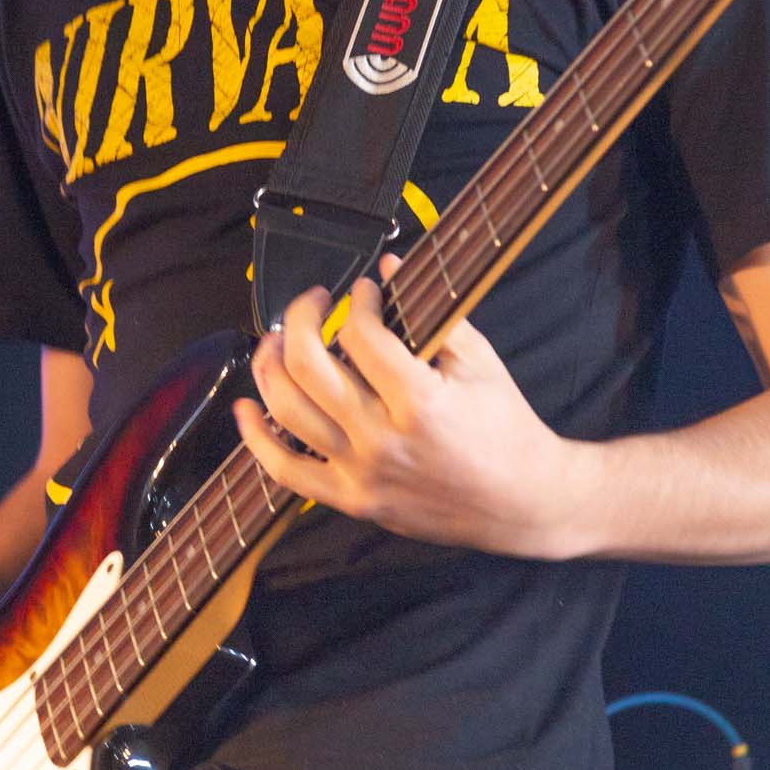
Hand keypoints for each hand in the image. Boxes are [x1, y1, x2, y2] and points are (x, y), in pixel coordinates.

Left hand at [233, 258, 581, 555]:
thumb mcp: (478, 361)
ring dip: (270, 365)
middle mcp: (382, 440)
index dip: (358, 300)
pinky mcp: (351, 500)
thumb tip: (387, 267)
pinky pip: (286, 471)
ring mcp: (362, 474)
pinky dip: (256, 439)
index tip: (365, 291)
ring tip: (278, 341)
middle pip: (308, 366)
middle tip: (314, 303)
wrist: (523, 502)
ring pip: (286, 412)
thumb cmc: (505, 429)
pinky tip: (246, 408)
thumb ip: (430, 313)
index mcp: (419, 402)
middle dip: (300, 319)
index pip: (361, 334)